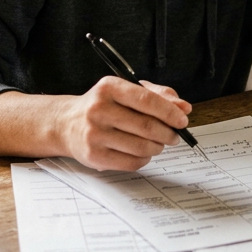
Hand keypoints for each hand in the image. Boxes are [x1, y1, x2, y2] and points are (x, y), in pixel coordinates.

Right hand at [60, 76, 192, 170]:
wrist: (66, 124)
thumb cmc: (103, 106)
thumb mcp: (125, 91)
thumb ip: (157, 95)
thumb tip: (184, 107)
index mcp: (109, 88)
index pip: (147, 100)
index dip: (170, 112)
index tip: (182, 120)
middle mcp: (99, 110)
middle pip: (147, 127)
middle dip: (168, 133)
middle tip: (174, 135)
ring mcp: (95, 134)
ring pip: (142, 147)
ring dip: (157, 147)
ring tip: (157, 143)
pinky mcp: (94, 156)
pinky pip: (132, 163)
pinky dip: (145, 159)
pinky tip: (142, 152)